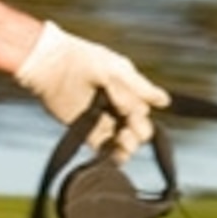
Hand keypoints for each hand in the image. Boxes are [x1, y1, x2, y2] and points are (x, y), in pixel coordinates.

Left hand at [13, 21, 168, 158]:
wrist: (52, 66)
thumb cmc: (85, 61)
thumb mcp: (117, 69)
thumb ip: (139, 88)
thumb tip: (164, 102)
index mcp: (128, 91)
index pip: (144, 111)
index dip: (140, 116)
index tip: (130, 112)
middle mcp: (118, 108)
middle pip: (139, 129)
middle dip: (138, 132)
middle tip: (127, 129)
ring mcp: (103, 121)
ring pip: (125, 142)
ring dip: (129, 145)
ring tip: (121, 139)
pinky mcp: (87, 133)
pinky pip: (105, 150)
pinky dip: (112, 156)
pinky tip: (114, 156)